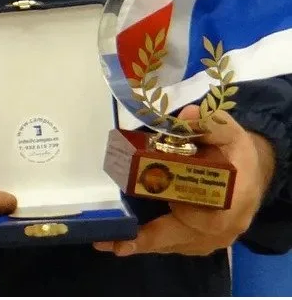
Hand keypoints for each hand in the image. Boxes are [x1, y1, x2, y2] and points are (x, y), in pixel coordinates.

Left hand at [94, 105, 275, 256]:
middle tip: (120, 243)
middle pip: (188, 236)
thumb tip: (185, 116)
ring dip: (146, 244)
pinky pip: (176, 245)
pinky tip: (125, 242)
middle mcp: (226, 226)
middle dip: (153, 238)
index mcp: (235, 198)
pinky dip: (152, 243)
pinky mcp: (201, 242)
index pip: (213, 216)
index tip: (168, 207)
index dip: (188, 213)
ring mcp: (213, 239)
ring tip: (112, 243)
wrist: (249, 171)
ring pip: (177, 244)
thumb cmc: (235, 150)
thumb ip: (208, 123)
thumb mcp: (227, 130)